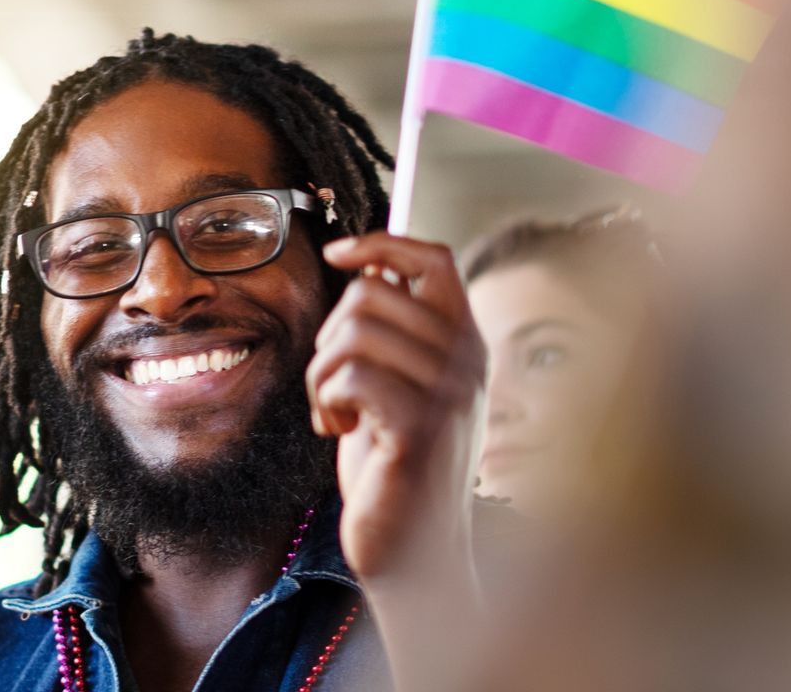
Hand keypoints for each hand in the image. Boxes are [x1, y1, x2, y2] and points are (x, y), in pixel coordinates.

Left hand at [308, 233, 484, 585]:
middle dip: (331, 335)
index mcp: (466, 342)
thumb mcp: (398, 383)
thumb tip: (367, 265)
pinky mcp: (419, 428)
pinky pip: (350, 375)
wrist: (413, 548)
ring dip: (323, 373)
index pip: (433, 259)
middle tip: (335, 384)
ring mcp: (448, 394)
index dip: (381, 243)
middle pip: (371, 294)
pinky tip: (340, 430)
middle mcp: (467, 361)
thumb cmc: (394, 462)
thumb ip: (393, 331)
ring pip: (353, 333)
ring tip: (338, 411)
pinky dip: (326, 400)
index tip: (335, 254)